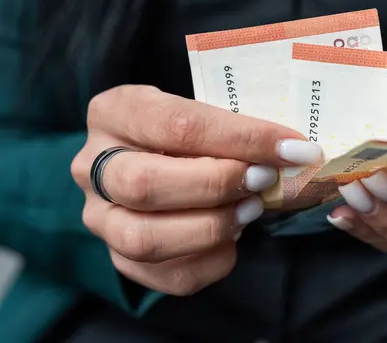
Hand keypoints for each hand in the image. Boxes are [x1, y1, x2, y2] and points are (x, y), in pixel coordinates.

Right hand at [72, 85, 322, 294]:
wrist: (158, 159)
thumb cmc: (188, 132)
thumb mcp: (202, 112)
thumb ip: (234, 130)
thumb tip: (292, 154)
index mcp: (115, 112)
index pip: (178, 124)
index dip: (241, 139)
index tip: (292, 148)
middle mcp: (93, 167)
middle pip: (145, 185)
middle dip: (217, 186)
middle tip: (264, 180)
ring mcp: (101, 217)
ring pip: (145, 239)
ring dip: (212, 228)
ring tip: (250, 210)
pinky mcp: (119, 258)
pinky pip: (167, 274)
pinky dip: (212, 260)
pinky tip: (233, 237)